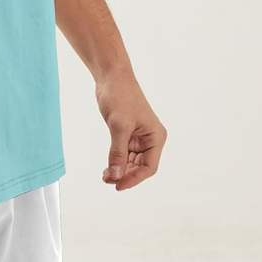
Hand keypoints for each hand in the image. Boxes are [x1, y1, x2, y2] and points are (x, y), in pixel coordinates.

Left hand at [95, 69, 167, 190]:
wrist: (111, 76)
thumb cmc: (120, 96)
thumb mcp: (119, 126)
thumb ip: (117, 153)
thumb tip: (114, 176)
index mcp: (156, 137)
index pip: (149, 167)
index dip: (135, 178)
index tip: (118, 185)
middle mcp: (150, 139)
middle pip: (140, 167)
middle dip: (126, 175)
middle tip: (108, 181)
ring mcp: (138, 137)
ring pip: (131, 162)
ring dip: (120, 170)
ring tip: (105, 176)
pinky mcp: (127, 133)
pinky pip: (124, 153)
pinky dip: (116, 161)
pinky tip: (107, 168)